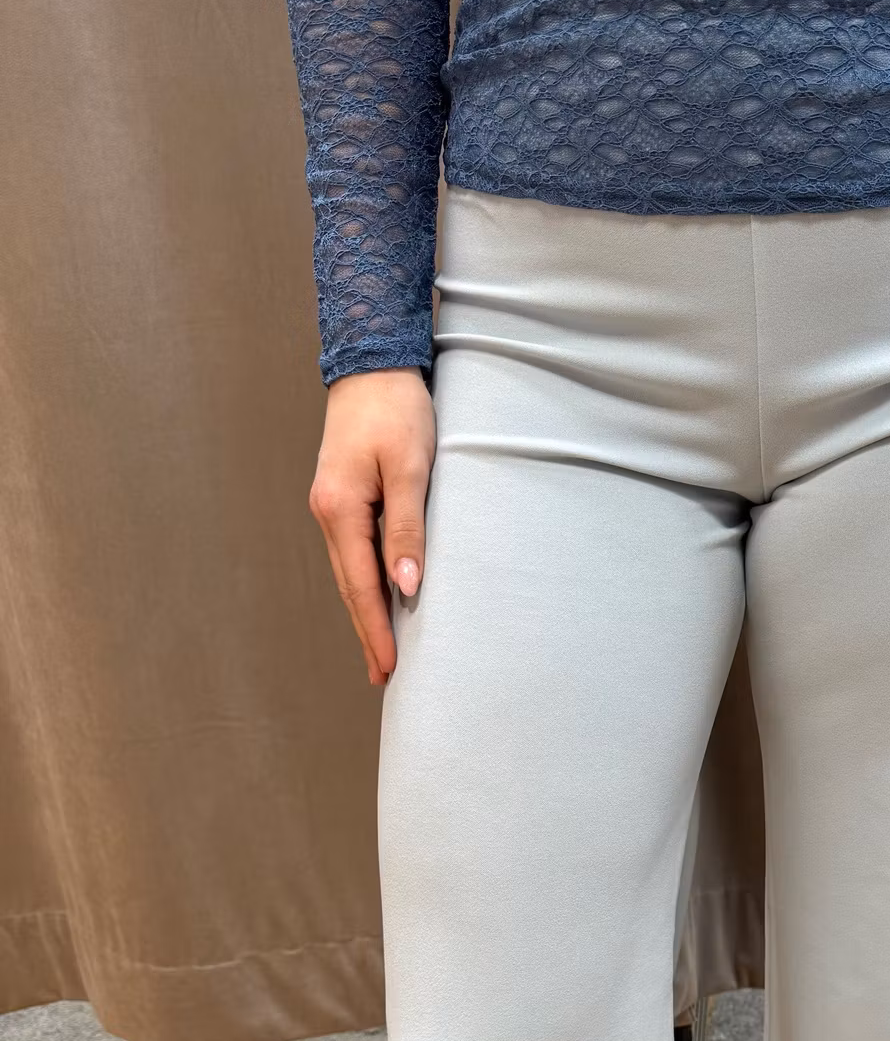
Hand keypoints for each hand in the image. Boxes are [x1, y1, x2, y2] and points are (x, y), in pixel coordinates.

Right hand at [307, 368, 435, 687]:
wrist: (373, 363)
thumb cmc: (397, 409)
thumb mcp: (412, 467)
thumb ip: (408, 527)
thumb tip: (405, 585)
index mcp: (340, 509)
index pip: (360, 586)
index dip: (376, 631)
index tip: (389, 668)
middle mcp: (327, 512)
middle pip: (348, 586)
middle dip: (367, 632)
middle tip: (384, 677)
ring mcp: (331, 505)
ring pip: (348, 571)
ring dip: (365, 611)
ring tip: (382, 650)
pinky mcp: (343, 496)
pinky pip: (353, 552)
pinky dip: (365, 582)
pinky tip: (378, 598)